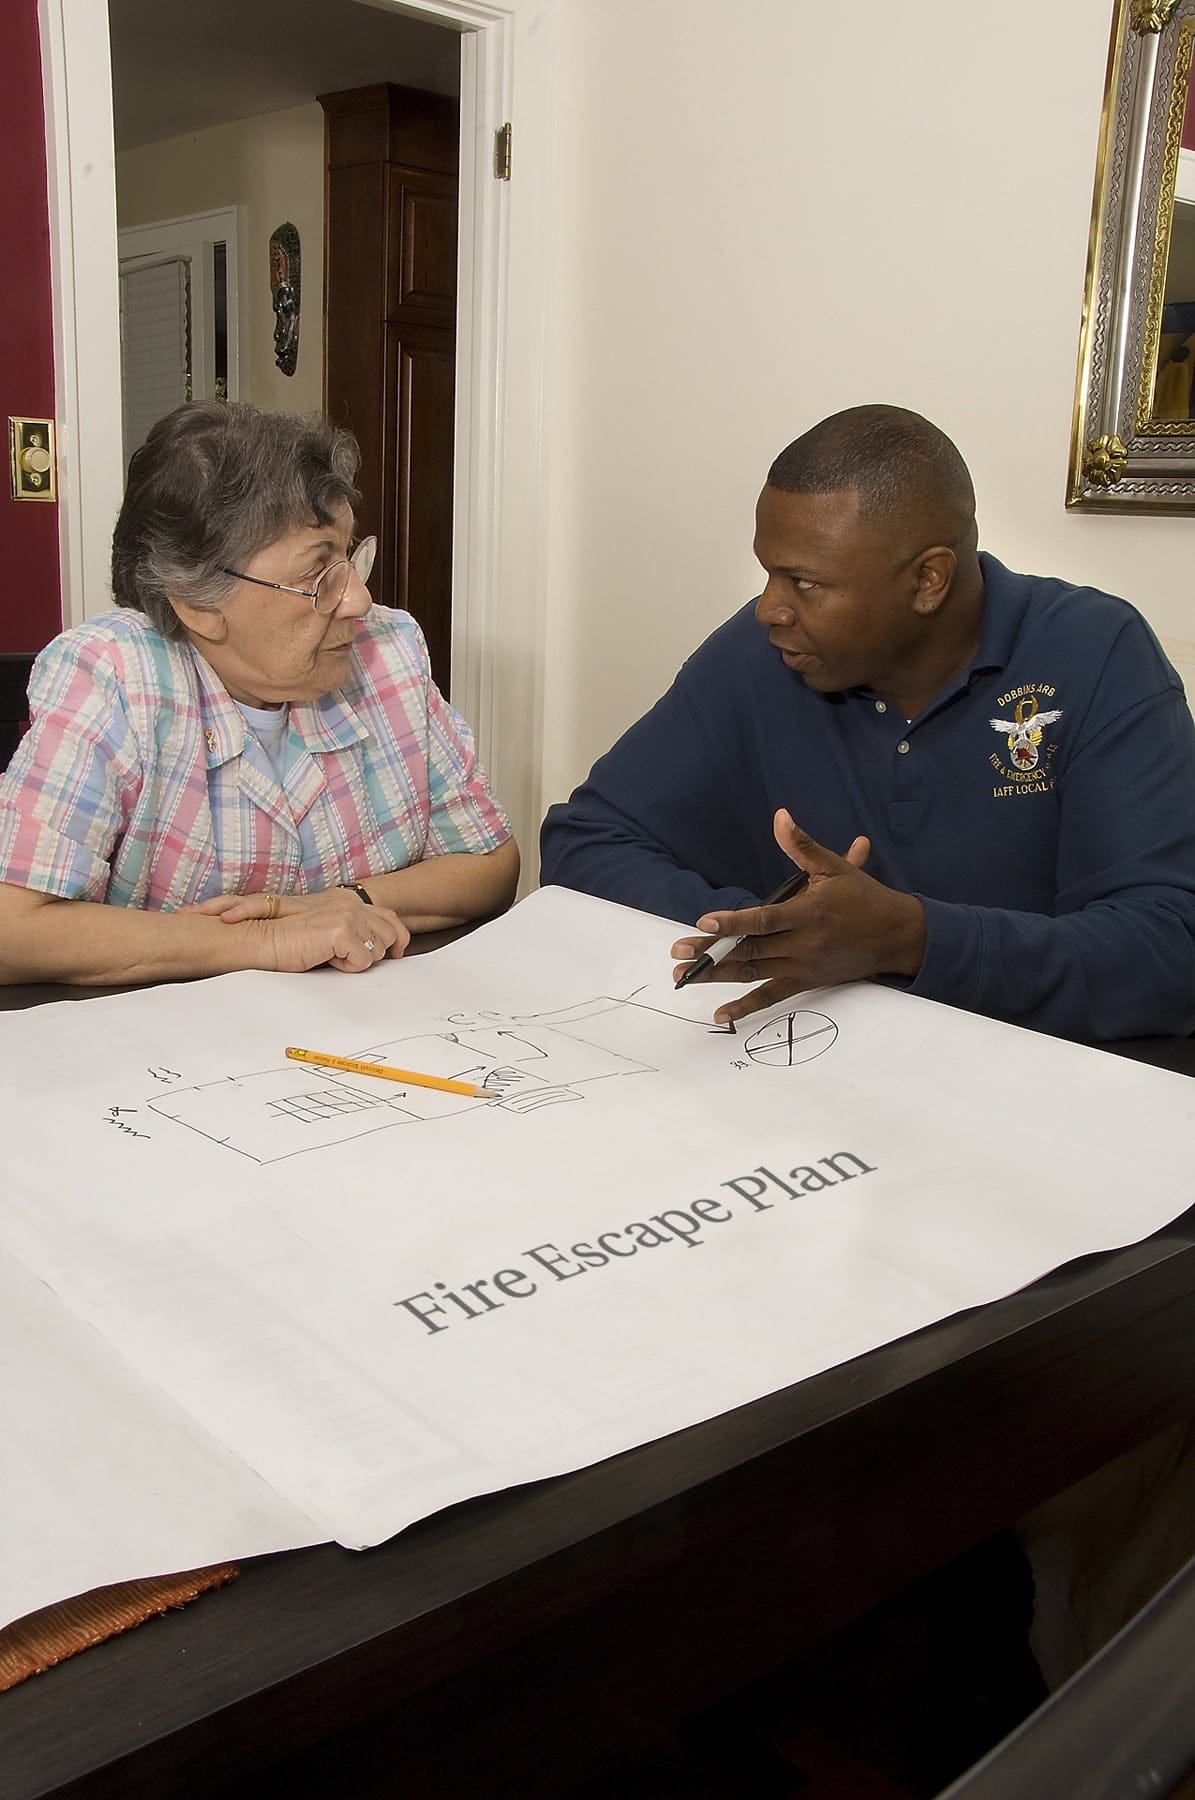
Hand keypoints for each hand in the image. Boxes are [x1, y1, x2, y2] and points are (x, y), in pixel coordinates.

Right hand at [189, 887, 409, 973]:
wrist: (261, 940)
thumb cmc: (289, 941)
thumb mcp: (327, 930)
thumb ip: (353, 930)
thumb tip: (384, 947)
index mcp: (348, 900)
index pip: (390, 918)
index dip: (398, 939)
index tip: (397, 954)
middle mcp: (351, 903)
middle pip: (390, 936)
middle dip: (372, 953)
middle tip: (342, 958)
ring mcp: (347, 915)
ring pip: (377, 951)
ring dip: (355, 961)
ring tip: (328, 956)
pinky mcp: (342, 931)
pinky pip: (363, 961)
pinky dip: (346, 967)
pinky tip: (324, 958)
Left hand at [670, 809, 925, 1025]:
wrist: (896, 936)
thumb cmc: (863, 898)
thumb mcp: (834, 867)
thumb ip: (801, 846)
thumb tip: (780, 816)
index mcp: (809, 913)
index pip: (764, 919)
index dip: (734, 922)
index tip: (704, 922)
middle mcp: (803, 944)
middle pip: (750, 949)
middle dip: (711, 952)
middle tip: (677, 952)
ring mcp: (802, 966)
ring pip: (753, 973)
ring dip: (717, 976)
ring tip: (683, 976)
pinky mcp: (805, 982)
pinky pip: (771, 997)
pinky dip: (745, 1007)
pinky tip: (718, 1013)